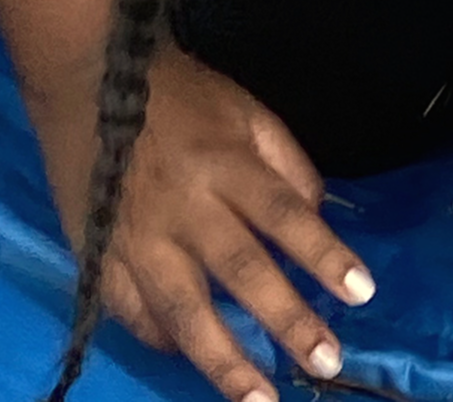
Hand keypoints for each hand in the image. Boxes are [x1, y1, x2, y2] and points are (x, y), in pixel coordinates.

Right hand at [32, 42, 375, 401]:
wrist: (90, 83)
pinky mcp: (102, 257)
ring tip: (260, 400)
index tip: (362, 292)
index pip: (285, 215)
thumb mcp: (246, 110)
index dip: (324, 254)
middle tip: (326, 361)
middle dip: (287, 320)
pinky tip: (191, 361)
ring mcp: (139, 240)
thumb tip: (319, 214)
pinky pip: (134, 314)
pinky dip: (163, 341)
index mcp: (226, 163)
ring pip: (185, 312)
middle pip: (242, 272)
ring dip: (226, 361)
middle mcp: (186, 208)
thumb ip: (287, 161)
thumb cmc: (183, 97)